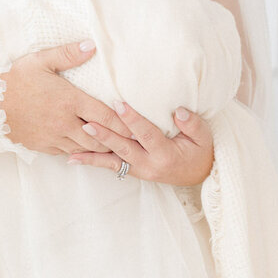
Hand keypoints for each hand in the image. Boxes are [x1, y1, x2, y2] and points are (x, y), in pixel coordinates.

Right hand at [1, 42, 133, 156]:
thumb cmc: (15, 79)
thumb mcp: (40, 60)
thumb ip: (68, 54)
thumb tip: (91, 46)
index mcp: (69, 100)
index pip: (105, 115)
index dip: (124, 123)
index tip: (138, 126)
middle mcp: (65, 122)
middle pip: (100, 136)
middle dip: (117, 140)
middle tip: (134, 142)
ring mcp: (54, 136)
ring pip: (86, 148)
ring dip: (101, 149)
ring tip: (118, 150)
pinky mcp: (44, 146)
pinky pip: (68, 153)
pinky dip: (82, 153)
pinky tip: (89, 151)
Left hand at [66, 103, 214, 185]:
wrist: (200, 174)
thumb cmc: (201, 150)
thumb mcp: (204, 136)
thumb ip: (193, 124)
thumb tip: (179, 111)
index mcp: (166, 154)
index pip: (146, 134)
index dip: (132, 119)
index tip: (118, 103)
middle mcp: (149, 165)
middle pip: (123, 148)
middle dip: (105, 135)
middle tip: (88, 123)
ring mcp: (139, 170)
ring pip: (112, 159)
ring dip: (93, 150)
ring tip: (73, 143)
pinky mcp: (132, 171)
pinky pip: (110, 166)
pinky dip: (91, 161)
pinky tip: (72, 158)